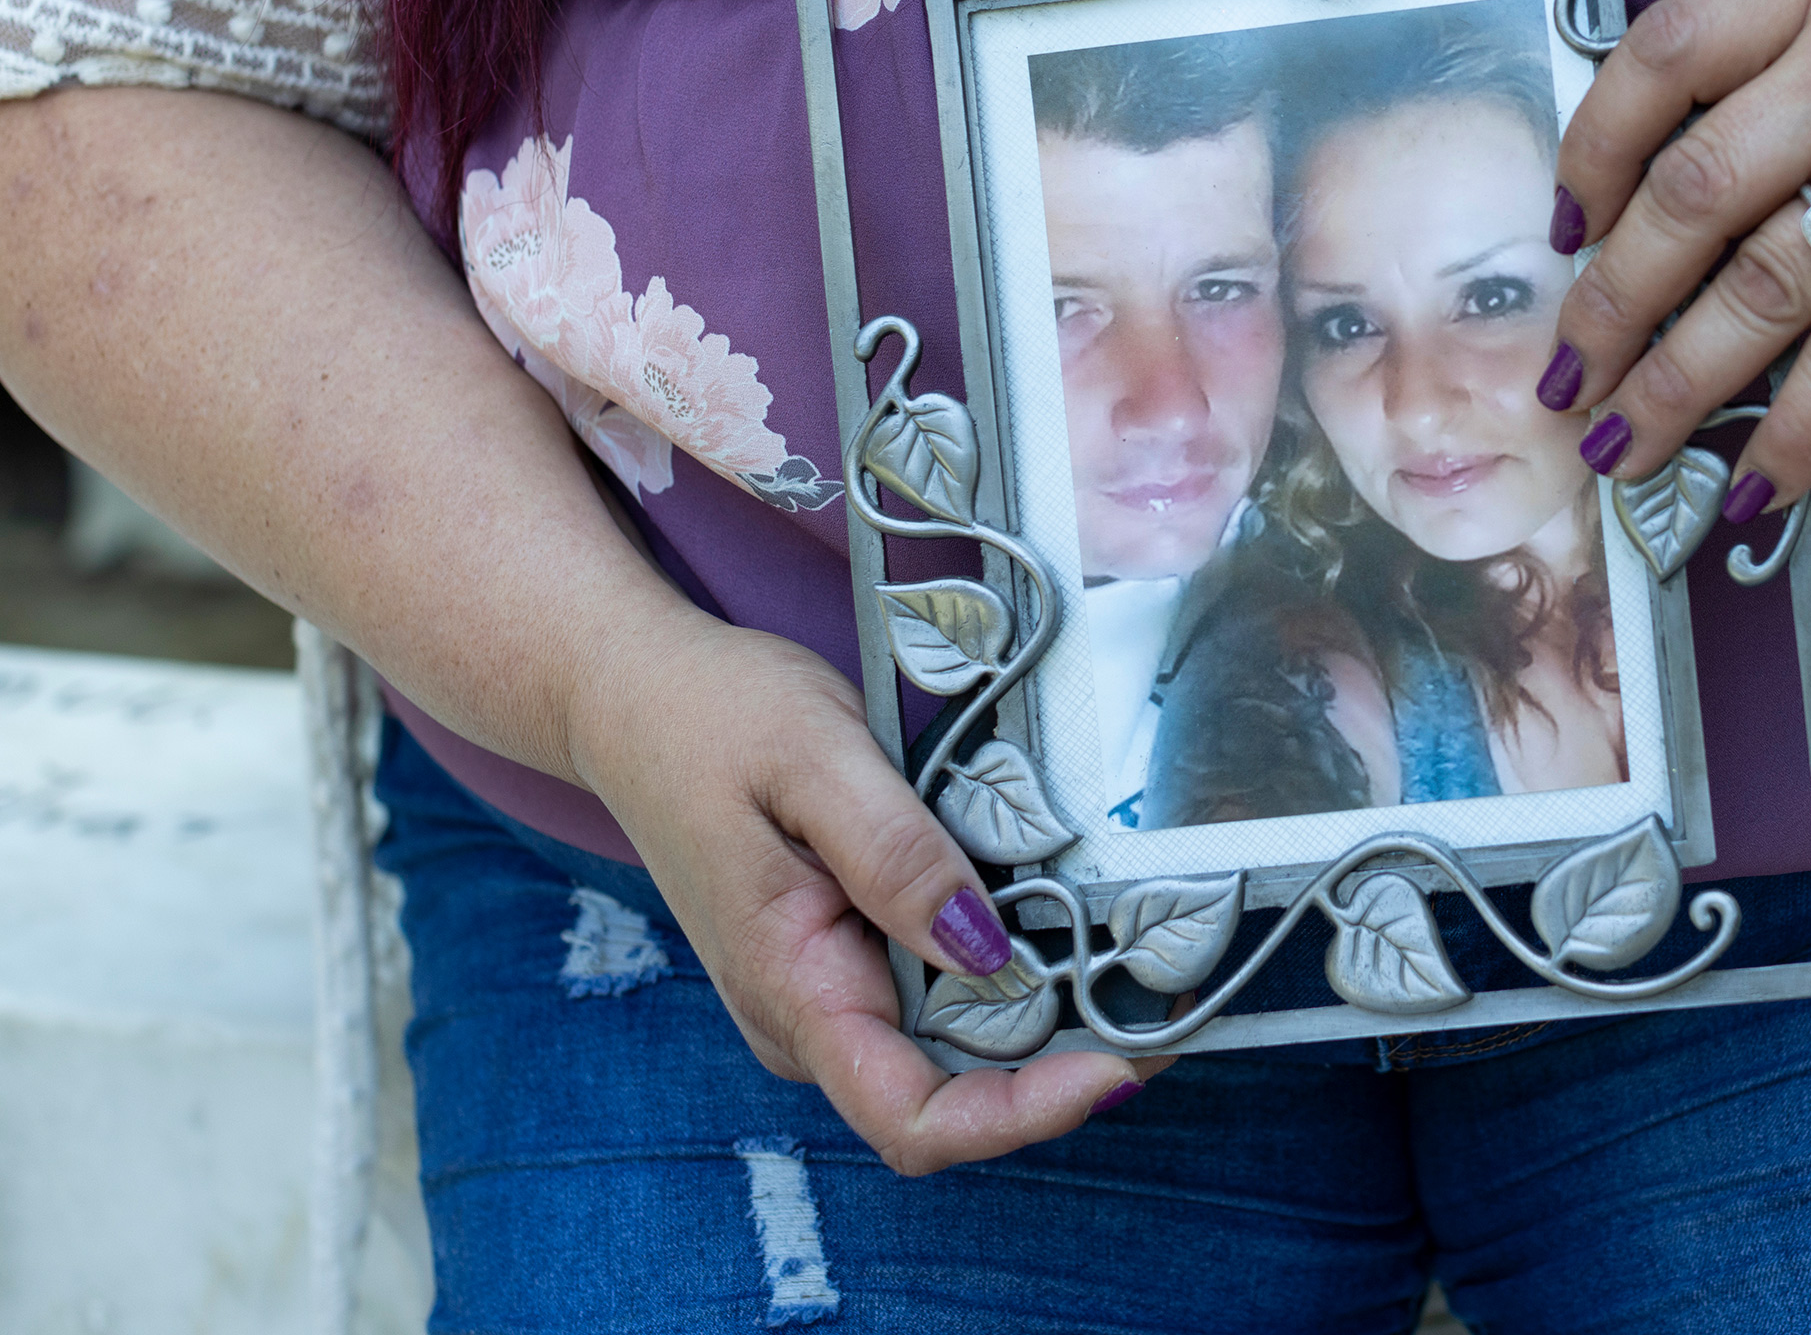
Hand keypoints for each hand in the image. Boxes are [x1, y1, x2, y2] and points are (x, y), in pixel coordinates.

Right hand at [565, 605, 1158, 1171]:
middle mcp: (812, 1019)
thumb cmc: (712, 718)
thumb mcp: (812, 758)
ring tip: (1148, 957)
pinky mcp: (848, 956)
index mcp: (792, 989)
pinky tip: (1077, 921)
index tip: (1120, 1064)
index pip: (914, 1117)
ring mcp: (830, 993)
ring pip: (961, 1049)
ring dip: (1054, 1018)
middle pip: (957, 1094)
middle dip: (1067, 1063)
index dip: (1025, 1114)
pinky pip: (946, 994)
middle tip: (1175, 997)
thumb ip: (896, 856)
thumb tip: (986, 949)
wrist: (635, 693)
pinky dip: (1018, 972)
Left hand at [1541, 0, 1810, 508]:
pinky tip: (1751, 483)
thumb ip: (1773, 83)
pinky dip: (1793, 436)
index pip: (1667, 52)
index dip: (1593, 152)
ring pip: (1766, 287)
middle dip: (1614, 303)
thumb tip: (1623, 224)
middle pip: (1698, 188)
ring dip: (1678, 386)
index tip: (1566, 235)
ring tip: (1627, 445)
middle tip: (1570, 380)